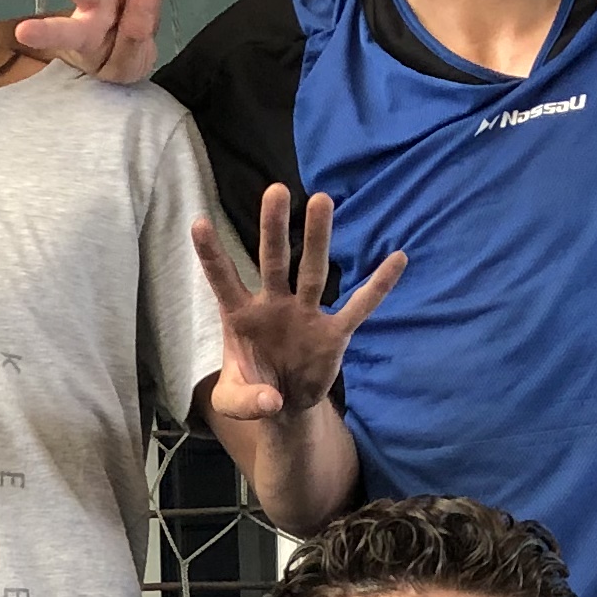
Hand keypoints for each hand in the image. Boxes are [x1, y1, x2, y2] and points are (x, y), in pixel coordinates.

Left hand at [191, 186, 400, 427]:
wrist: (284, 406)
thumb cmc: (251, 393)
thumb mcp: (235, 405)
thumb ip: (246, 403)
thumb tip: (272, 402)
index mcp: (241, 316)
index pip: (223, 280)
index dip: (211, 254)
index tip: (198, 222)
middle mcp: (273, 305)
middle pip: (273, 260)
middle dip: (273, 227)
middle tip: (275, 189)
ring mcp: (305, 314)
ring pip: (313, 270)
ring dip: (318, 238)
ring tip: (322, 200)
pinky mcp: (333, 333)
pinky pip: (358, 306)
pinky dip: (378, 286)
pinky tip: (397, 259)